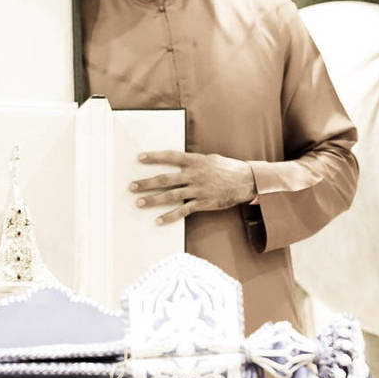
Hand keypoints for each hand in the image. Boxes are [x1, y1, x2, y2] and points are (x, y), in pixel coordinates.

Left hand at [130, 150, 257, 225]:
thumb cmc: (228, 168)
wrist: (246, 181)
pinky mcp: (203, 203)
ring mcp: (198, 190)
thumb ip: (194, 162)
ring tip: (139, 202)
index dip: (155, 157)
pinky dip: (170, 216)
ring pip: (171, 195)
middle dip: (146, 183)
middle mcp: (194, 175)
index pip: (171, 157)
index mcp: (195, 161)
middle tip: (131, 186)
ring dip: (153, 199)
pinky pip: (183, 211)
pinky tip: (158, 220)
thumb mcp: (210, 159)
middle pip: (165, 179)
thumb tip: (180, 162)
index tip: (140, 158)